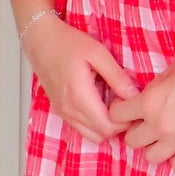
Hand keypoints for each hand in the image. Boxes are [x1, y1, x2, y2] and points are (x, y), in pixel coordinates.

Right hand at [25, 14, 140, 142]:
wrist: (40, 40)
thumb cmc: (68, 43)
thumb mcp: (98, 53)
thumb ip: (117, 76)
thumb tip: (134, 95)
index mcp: (79, 96)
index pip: (107, 128)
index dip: (124, 121)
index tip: (129, 103)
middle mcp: (69, 110)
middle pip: (100, 135)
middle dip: (117, 125)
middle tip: (123, 103)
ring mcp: (63, 112)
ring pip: (90, 135)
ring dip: (105, 126)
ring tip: (112, 103)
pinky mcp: (60, 110)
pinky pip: (80, 128)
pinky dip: (93, 123)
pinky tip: (99, 103)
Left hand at [107, 43, 174, 172]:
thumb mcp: (169, 72)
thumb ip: (151, 90)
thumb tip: (139, 102)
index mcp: (149, 102)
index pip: (116, 116)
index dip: (121, 112)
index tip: (129, 111)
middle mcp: (159, 124)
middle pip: (131, 142)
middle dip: (137, 132)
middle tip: (148, 125)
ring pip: (151, 157)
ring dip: (155, 147)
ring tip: (166, 137)